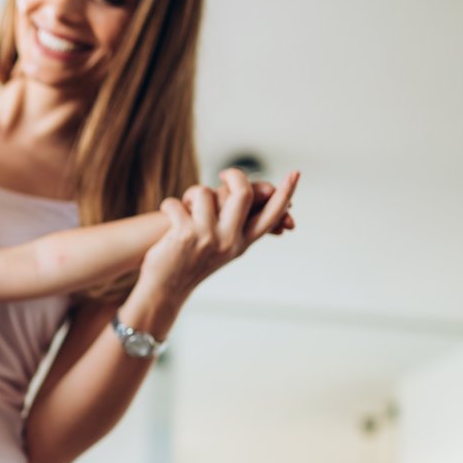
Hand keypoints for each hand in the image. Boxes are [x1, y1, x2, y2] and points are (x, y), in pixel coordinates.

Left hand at [138, 168, 299, 300]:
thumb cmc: (190, 263)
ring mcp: (208, 237)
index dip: (285, 193)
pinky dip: (169, 204)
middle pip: (242, 193)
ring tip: (183, 207)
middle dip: (234, 175)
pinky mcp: (185, 234)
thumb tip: (253, 194)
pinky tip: (168, 215)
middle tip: (224, 174)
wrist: (165, 289)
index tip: (296, 173)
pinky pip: (177, 202)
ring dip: (190, 195)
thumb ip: (235, 224)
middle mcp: (229, 240)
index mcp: (241, 243)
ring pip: (204, 192)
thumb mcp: (220, 248)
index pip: (270, 215)